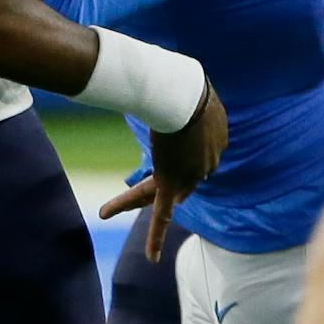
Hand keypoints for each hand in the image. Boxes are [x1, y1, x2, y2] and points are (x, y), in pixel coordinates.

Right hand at [101, 82, 226, 261]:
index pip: (197, 151)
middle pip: (183, 177)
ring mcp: (189, 176)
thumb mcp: (186, 80)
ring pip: (163, 195)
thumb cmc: (181, 82)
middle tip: (155, 176)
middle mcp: (206, 163)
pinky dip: (156, 235)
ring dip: (133, 199)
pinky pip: (162, 215)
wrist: (183, 94)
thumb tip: (157, 68)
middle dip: (167, 177)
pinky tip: (152, 256)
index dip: (183, 147)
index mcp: (215, 139)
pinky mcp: (171, 183)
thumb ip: (177, 83)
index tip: (175, 135)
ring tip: (108, 209)